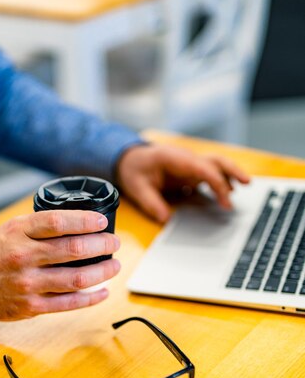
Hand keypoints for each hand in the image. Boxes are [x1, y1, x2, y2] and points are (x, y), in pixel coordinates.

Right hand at [0, 210, 120, 320]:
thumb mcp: (11, 229)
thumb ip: (40, 225)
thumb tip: (80, 222)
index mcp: (19, 232)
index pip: (58, 222)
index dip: (85, 221)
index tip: (102, 223)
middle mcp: (23, 256)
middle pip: (73, 250)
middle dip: (101, 246)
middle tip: (113, 243)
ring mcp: (27, 283)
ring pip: (76, 278)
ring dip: (102, 272)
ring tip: (114, 266)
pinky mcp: (31, 306)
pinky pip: (68, 304)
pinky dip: (90, 298)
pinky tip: (102, 292)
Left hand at [115, 143, 250, 222]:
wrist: (128, 158)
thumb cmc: (133, 169)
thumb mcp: (136, 187)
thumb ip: (151, 203)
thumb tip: (165, 218)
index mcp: (175, 158)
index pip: (203, 168)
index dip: (217, 183)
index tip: (226, 200)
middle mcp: (186, 159)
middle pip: (216, 161)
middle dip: (233, 171)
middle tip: (247, 183)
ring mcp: (189, 165)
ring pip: (215, 166)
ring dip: (230, 176)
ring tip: (243, 189)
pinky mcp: (189, 172)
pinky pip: (208, 175)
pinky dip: (219, 183)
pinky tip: (225, 196)